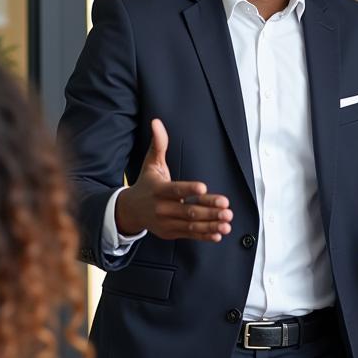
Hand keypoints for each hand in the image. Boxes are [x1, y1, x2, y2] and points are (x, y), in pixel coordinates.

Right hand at [116, 119, 232, 241]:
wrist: (130, 211)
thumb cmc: (146, 184)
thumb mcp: (151, 164)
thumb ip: (158, 144)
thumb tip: (156, 122)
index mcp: (159, 190)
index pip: (175, 190)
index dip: (189, 189)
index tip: (204, 187)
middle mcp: (162, 208)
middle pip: (188, 210)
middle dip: (208, 210)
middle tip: (226, 208)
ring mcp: (166, 223)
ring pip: (190, 225)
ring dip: (210, 224)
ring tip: (227, 222)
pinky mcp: (170, 233)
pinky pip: (189, 235)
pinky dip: (205, 235)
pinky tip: (219, 233)